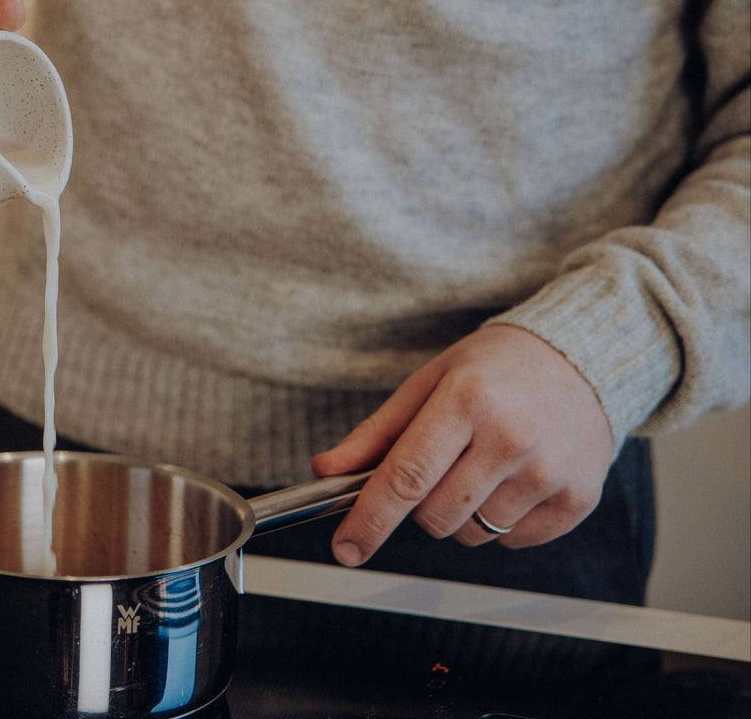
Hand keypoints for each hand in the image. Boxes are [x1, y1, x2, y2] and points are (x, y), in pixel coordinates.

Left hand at [313, 325, 614, 565]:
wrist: (580, 359)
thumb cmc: (495, 370)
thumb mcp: (428, 383)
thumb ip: (376, 433)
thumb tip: (327, 470)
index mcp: (467, 399)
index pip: (406, 476)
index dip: (370, 519)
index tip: (347, 548)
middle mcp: (512, 437)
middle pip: (435, 516)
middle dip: (420, 506)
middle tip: (440, 466)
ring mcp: (550, 471)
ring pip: (472, 535)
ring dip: (461, 515)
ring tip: (482, 466)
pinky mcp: (578, 500)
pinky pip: (513, 542)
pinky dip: (501, 522)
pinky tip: (513, 479)